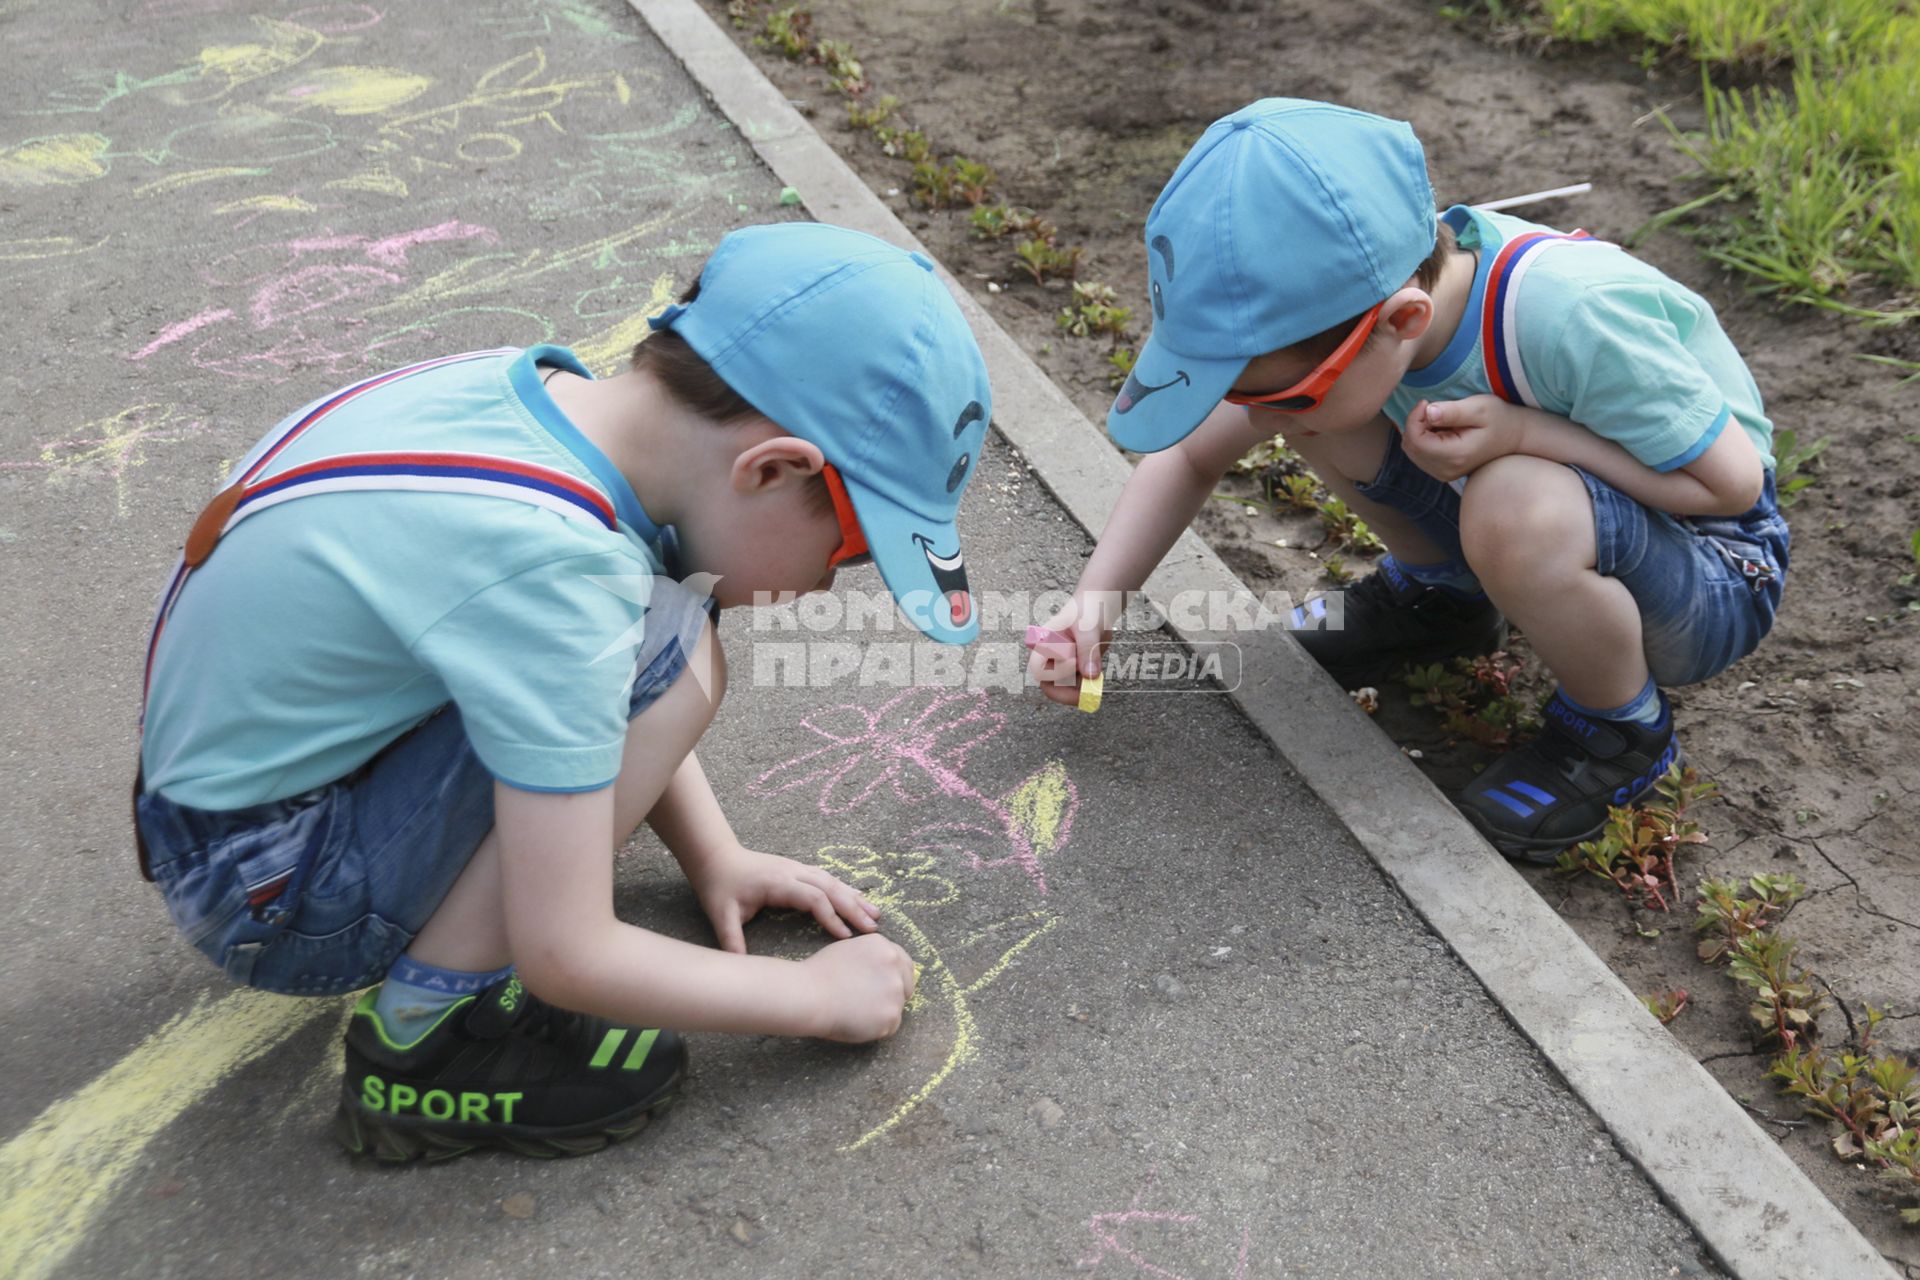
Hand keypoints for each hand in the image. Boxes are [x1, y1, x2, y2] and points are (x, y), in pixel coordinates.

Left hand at [686, 844, 879, 953]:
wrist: (715, 857)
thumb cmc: (719, 886)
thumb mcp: (721, 915)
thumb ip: (731, 940)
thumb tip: (741, 969)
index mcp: (778, 882)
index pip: (813, 898)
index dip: (831, 917)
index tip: (846, 937)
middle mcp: (793, 871)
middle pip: (830, 888)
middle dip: (853, 908)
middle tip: (873, 928)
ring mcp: (797, 868)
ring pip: (833, 881)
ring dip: (854, 897)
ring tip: (876, 914)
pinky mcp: (798, 870)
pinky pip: (827, 879)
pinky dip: (845, 891)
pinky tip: (858, 900)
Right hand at [797, 933, 917, 1041]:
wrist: (810, 995)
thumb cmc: (820, 973)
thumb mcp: (849, 949)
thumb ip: (872, 957)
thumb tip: (881, 970)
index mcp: (884, 947)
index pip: (904, 963)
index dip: (896, 976)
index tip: (886, 986)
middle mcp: (895, 966)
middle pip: (907, 985)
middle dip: (895, 994)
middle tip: (872, 1003)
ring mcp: (895, 992)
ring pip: (898, 1007)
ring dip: (883, 1011)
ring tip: (856, 1011)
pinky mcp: (891, 1016)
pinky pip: (890, 1025)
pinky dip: (877, 1027)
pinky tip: (857, 1021)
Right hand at [1025, 593, 1112, 707]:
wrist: (1097, 609)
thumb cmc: (1086, 612)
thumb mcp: (1087, 628)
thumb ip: (1087, 650)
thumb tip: (1090, 676)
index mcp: (1043, 646)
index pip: (1038, 669)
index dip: (1054, 672)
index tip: (1074, 661)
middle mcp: (1050, 660)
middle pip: (1050, 686)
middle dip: (1067, 693)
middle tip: (1087, 694)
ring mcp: (1063, 667)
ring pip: (1067, 690)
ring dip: (1081, 690)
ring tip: (1097, 677)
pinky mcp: (1076, 672)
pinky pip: (1080, 687)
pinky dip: (1090, 686)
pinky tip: (1099, 675)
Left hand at [1401, 395, 1527, 482]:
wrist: (1515, 437)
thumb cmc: (1499, 418)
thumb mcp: (1480, 408)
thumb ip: (1452, 411)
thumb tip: (1428, 412)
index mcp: (1455, 455)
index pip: (1415, 440)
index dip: (1414, 418)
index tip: (1427, 402)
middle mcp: (1446, 470)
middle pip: (1410, 446)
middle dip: (1415, 423)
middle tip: (1435, 408)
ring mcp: (1443, 474)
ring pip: (1411, 450)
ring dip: (1418, 430)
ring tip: (1440, 418)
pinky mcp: (1441, 472)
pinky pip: (1418, 454)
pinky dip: (1423, 438)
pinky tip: (1440, 429)